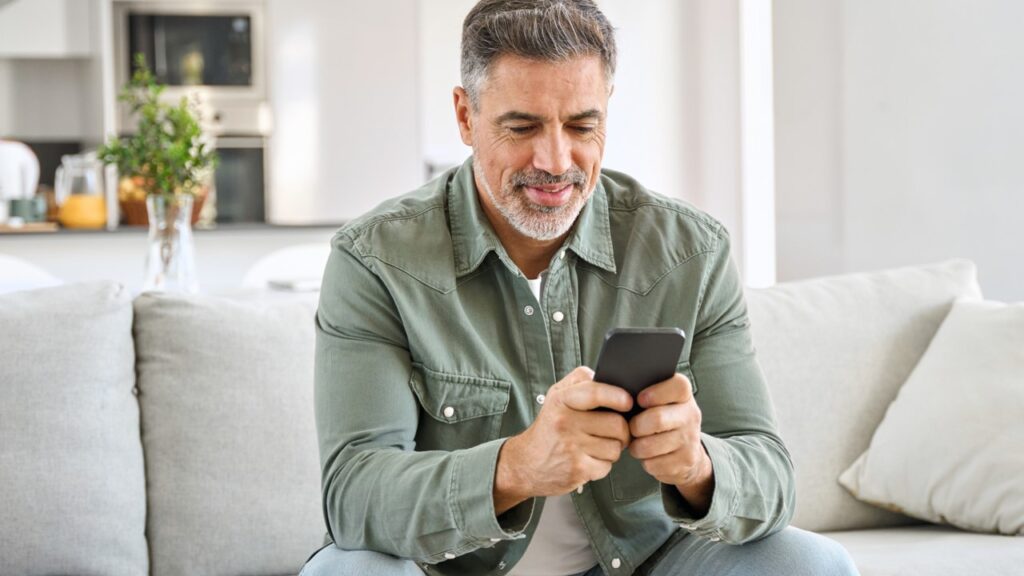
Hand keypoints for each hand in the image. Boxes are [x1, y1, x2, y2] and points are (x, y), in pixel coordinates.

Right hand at [493, 366, 632, 513]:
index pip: (594, 393)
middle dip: (622, 430)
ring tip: (597, 445)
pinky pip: (608, 466)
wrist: (526, 464)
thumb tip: (606, 376)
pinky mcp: (578, 470)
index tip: (628, 401)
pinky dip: (603, 465)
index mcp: (561, 401)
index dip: (617, 396)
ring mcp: (571, 448)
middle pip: (616, 424)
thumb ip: (580, 381)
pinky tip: (589, 459)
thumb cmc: (549, 427)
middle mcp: (565, 423)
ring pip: (616, 447)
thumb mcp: (557, 396)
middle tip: (614, 431)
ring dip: (613, 448)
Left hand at [628, 373, 714, 514]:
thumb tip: (614, 390)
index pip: (678, 386)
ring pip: (650, 445)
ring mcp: (690, 439)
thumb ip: (642, 392)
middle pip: (657, 419)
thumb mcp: (658, 402)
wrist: (686, 452)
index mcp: (683, 395)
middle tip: (632, 427)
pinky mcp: (685, 461)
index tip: (639, 400)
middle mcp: (691, 415)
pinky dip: (644, 461)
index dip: (656, 392)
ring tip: (637, 442)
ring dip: (637, 446)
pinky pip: (653, 464)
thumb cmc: (660, 420)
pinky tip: (648, 455)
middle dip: (636, 425)